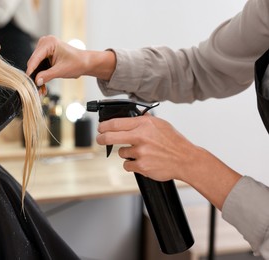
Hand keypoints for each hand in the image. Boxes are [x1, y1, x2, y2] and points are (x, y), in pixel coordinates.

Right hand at [26, 35, 87, 85]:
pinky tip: (43, 86)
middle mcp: (45, 43)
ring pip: (36, 66)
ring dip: (38, 78)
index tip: (27, 81)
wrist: (85, 63)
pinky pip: (40, 66)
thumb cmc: (77, 63)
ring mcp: (44, 49)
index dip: (31, 70)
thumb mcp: (61, 71)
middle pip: (34, 62)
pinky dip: (41, 76)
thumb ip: (48, 75)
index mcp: (49, 43)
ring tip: (40, 91)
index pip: (36, 58)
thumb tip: (36, 81)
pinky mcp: (45, 55)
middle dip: (35, 76)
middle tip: (35, 90)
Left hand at [96, 114, 241, 208]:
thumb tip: (127, 118)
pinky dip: (132, 164)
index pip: (116, 123)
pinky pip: (127, 165)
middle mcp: (141, 136)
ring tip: (141, 153)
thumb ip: (143, 121)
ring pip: (121, 152)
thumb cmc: (173, 142)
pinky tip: (142, 162)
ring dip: (126, 153)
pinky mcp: (141, 166)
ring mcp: (140, 152)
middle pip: (110, 137)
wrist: (186, 160)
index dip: (104, 126)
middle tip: (99, 139)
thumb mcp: (160, 124)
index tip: (100, 128)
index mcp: (144, 124)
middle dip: (101, 138)